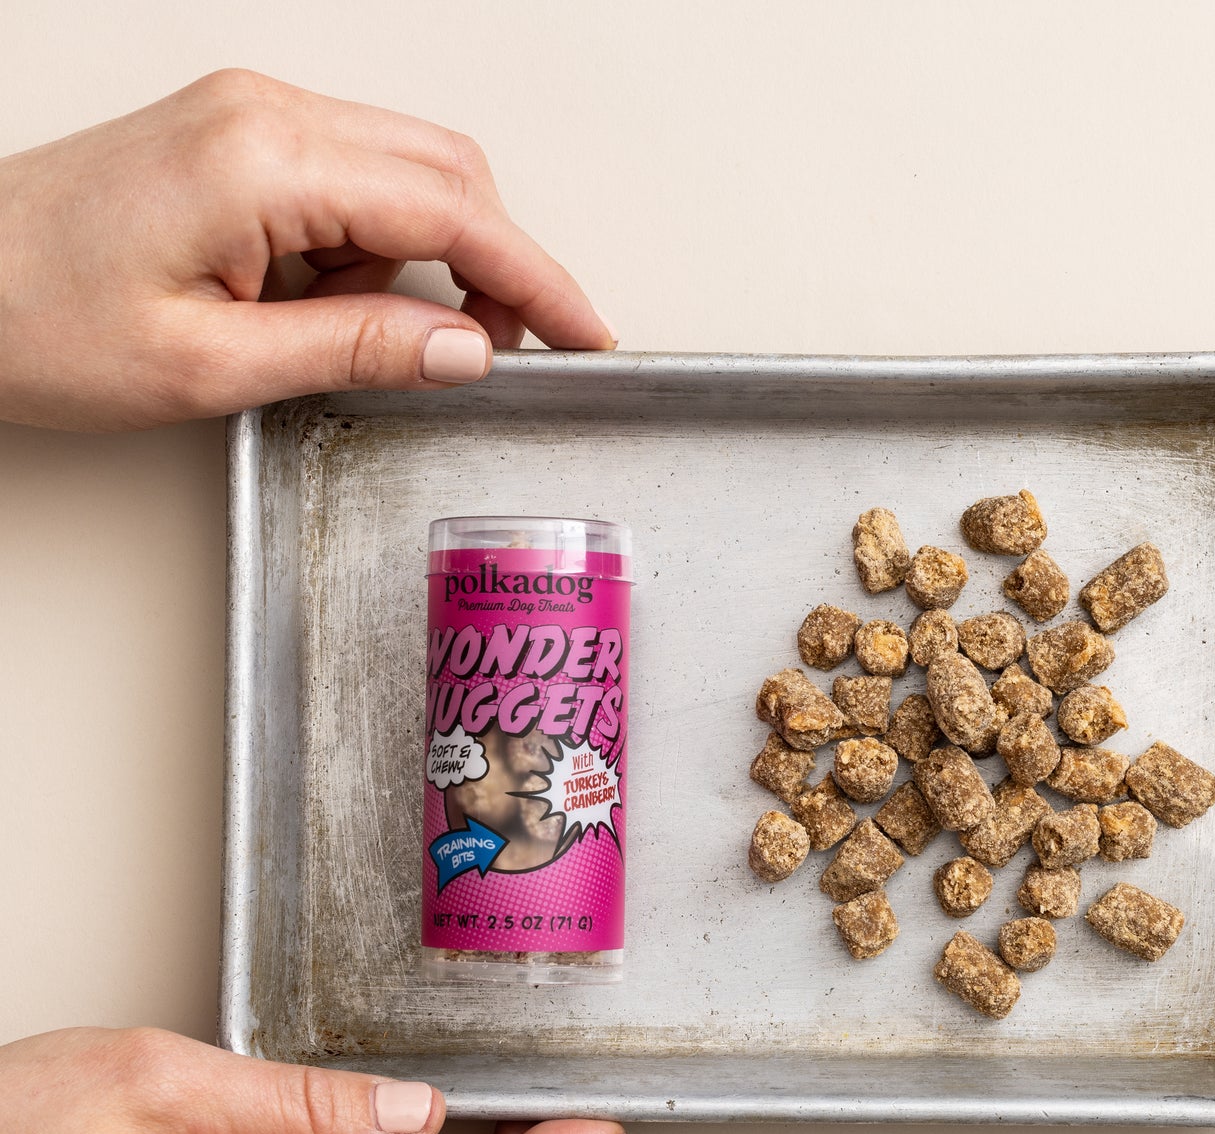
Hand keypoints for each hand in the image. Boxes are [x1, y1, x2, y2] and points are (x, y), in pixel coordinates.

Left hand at [0, 69, 614, 429]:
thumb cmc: (35, 320)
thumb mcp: (213, 365)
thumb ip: (357, 348)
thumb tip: (468, 348)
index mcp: (264, 159)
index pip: (452, 212)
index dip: (535, 280)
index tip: (586, 335)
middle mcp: (266, 114)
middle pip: (447, 173)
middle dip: (499, 264)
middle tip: (511, 353)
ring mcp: (251, 119)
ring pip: (408, 175)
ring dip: (436, 261)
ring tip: (407, 344)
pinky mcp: (237, 142)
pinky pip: (353, 184)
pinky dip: (381, 250)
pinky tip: (347, 308)